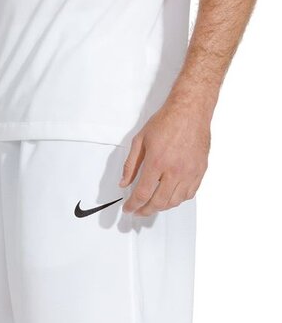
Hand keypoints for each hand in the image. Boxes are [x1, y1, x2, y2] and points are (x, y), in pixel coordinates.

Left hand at [119, 97, 210, 214]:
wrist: (190, 111)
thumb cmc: (167, 121)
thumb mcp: (140, 140)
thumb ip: (131, 164)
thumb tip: (124, 182)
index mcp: (157, 162)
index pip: (143, 193)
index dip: (133, 205)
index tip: (129, 208)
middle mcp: (175, 170)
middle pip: (159, 202)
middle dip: (146, 210)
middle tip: (139, 211)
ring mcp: (190, 172)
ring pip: (175, 201)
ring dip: (162, 207)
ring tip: (153, 205)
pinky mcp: (200, 171)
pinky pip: (189, 194)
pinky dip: (178, 199)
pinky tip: (171, 196)